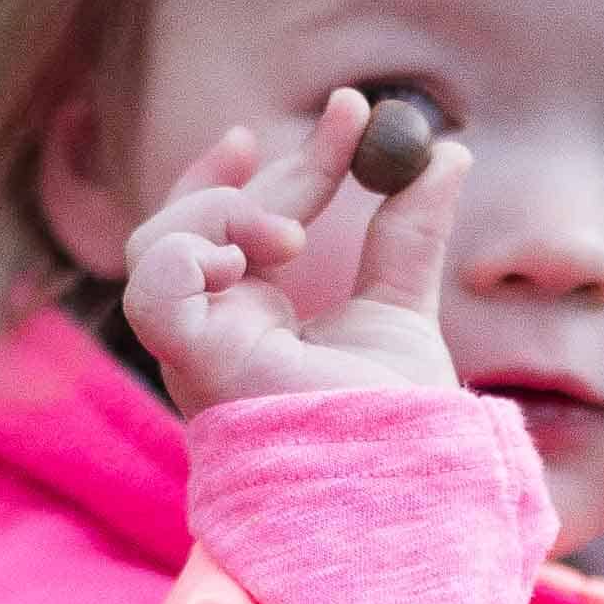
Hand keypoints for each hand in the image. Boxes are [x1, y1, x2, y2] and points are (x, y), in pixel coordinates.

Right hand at [122, 88, 471, 416]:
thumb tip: (451, 153)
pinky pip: (152, 294)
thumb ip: (410, 236)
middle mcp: (215, 338)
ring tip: (290, 233)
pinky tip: (246, 259)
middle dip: (259, 170)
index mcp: (254, 327)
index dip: (293, 165)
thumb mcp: (403, 312)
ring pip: (155, 249)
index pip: (246, 229)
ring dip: (220, 213)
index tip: (350, 113)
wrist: (405, 491)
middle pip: (192, 227)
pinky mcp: (196, 367)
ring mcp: (197, 354)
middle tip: (345, 126)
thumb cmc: (398, 430)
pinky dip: (188, 256)